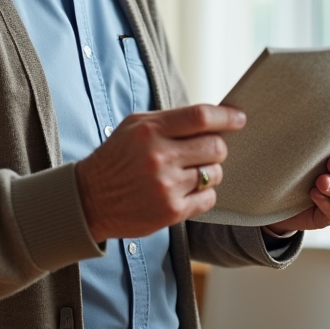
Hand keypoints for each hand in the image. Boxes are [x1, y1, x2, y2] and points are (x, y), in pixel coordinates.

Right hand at [75, 104, 246, 242]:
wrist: (90, 198)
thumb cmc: (117, 157)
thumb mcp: (135, 126)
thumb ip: (171, 120)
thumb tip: (213, 117)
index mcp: (150, 131)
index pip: (201, 117)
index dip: (227, 116)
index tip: (239, 118)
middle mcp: (159, 157)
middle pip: (215, 146)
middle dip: (216, 147)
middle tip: (205, 151)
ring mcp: (166, 187)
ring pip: (214, 173)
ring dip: (209, 172)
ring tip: (189, 172)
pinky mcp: (171, 212)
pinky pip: (209, 198)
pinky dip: (203, 194)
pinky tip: (186, 191)